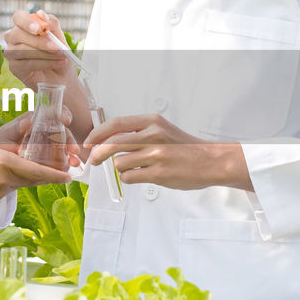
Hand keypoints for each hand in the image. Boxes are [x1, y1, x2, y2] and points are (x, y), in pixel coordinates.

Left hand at [0, 110, 81, 168]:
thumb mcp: (6, 134)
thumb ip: (15, 128)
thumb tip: (27, 123)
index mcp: (34, 120)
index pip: (51, 112)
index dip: (62, 113)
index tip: (66, 120)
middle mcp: (42, 129)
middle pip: (60, 130)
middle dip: (69, 139)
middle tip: (74, 149)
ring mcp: (45, 142)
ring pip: (62, 144)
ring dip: (70, 152)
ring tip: (74, 162)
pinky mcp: (46, 156)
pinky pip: (59, 157)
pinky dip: (66, 162)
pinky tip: (69, 168)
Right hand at [0, 143, 72, 207]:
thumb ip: (10, 150)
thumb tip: (26, 152)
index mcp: (5, 162)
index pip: (37, 171)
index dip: (55, 176)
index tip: (69, 177)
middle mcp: (5, 179)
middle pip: (31, 179)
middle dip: (44, 176)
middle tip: (57, 172)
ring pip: (19, 184)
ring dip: (19, 177)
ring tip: (0, 167)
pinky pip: (7, 190)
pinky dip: (5, 183)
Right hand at [2, 10, 75, 89]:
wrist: (63, 76)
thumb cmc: (60, 55)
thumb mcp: (60, 38)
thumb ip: (52, 25)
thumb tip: (40, 14)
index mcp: (24, 25)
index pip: (18, 17)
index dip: (26, 21)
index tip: (39, 28)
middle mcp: (14, 37)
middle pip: (18, 34)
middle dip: (40, 41)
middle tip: (57, 47)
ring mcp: (11, 52)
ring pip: (22, 50)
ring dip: (45, 54)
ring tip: (62, 57)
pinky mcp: (14, 67)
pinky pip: (26, 63)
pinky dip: (44, 63)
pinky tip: (58, 64)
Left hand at [82, 114, 252, 191]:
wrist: (210, 161)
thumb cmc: (184, 147)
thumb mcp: (162, 130)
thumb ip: (138, 133)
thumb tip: (109, 140)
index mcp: (152, 121)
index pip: (116, 124)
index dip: (97, 134)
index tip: (89, 142)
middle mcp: (153, 135)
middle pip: (112, 143)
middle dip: (98, 154)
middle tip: (93, 161)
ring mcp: (156, 155)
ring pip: (120, 163)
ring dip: (122, 168)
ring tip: (136, 167)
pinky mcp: (159, 173)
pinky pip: (130, 177)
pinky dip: (130, 178)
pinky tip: (141, 175)